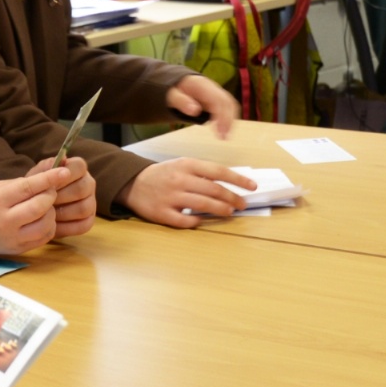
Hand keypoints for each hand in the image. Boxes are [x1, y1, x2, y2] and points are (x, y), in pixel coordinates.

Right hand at [0, 173, 61, 254]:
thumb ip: (21, 184)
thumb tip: (49, 177)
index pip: (27, 188)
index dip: (48, 179)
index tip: (64, 172)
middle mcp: (4, 221)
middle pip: (39, 207)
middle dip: (50, 196)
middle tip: (50, 191)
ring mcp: (12, 238)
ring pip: (45, 225)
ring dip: (51, 213)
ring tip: (45, 207)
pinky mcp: (18, 249)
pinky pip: (44, 238)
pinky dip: (49, 227)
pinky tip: (43, 220)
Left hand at [28, 155, 95, 238]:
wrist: (32, 207)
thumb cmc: (37, 188)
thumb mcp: (37, 175)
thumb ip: (47, 167)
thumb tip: (63, 157)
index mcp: (78, 168)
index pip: (79, 167)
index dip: (63, 175)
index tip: (49, 184)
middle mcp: (88, 183)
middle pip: (82, 189)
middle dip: (60, 196)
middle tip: (44, 202)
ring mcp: (91, 203)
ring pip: (83, 208)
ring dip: (62, 213)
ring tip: (46, 214)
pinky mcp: (89, 221)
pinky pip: (82, 226)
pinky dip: (66, 228)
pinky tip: (53, 226)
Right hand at [116, 158, 255, 226]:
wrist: (133, 183)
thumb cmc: (164, 175)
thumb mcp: (182, 165)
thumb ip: (203, 173)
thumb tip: (230, 184)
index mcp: (187, 165)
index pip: (218, 171)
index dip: (237, 180)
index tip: (252, 187)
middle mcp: (179, 179)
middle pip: (213, 189)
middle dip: (232, 198)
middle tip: (242, 204)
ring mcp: (170, 197)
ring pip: (202, 204)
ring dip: (219, 209)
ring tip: (229, 212)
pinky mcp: (161, 213)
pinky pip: (183, 220)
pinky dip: (195, 221)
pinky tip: (201, 220)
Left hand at [165, 75, 238, 138]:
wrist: (181, 83)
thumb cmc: (176, 91)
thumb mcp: (173, 95)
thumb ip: (182, 102)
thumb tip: (195, 111)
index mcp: (202, 86)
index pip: (217, 100)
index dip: (221, 115)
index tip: (220, 130)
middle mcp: (213, 88)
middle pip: (226, 102)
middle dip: (228, 120)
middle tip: (223, 137)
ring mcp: (217, 93)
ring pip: (230, 105)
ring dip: (230, 121)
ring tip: (225, 137)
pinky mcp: (219, 100)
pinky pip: (228, 108)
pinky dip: (229, 119)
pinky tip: (225, 131)